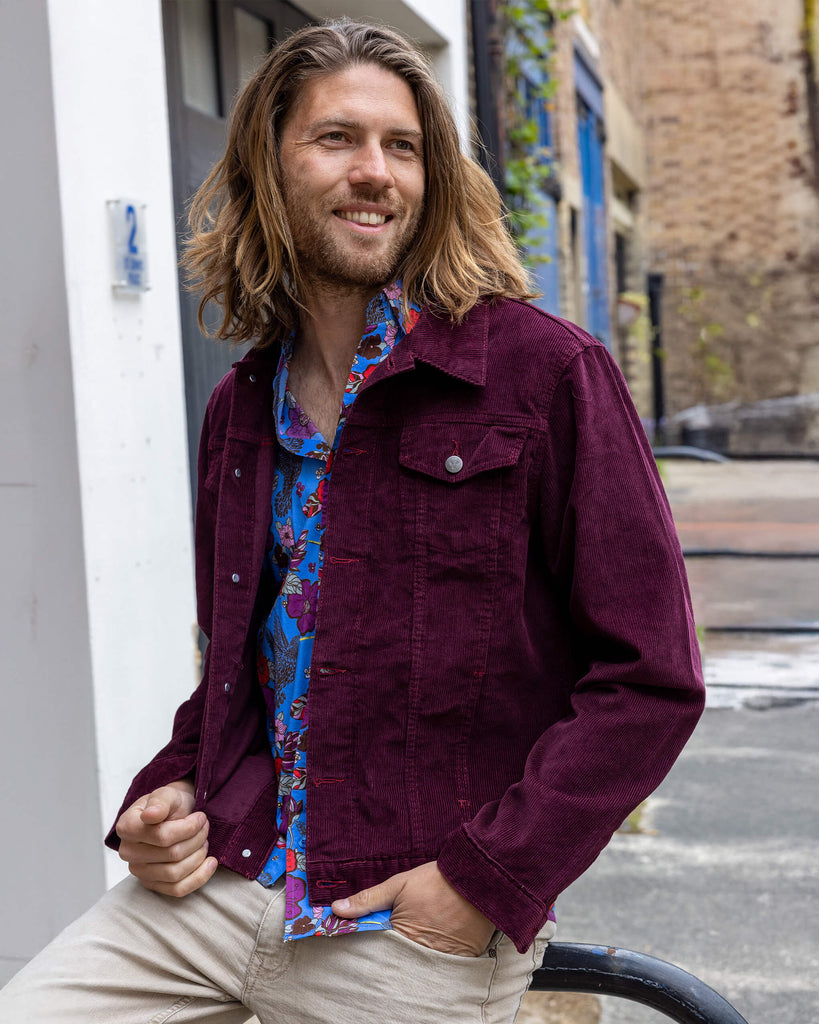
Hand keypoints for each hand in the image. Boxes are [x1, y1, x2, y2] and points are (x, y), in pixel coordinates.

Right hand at [115, 779, 217, 896]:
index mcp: (127, 827)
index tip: (200, 817)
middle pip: (172, 855)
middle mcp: (128, 852)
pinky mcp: (152, 884)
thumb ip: (160, 802)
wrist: (172, 815)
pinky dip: (199, 878)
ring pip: (175, 873)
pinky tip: (210, 863)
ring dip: (198, 856)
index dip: (188, 828)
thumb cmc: (169, 805)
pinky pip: (177, 890)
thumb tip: (150, 815)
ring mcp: (139, 871)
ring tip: (204, 841)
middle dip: (197, 839)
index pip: (163, 836)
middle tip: (205, 827)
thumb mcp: (167, 794)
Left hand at [331, 861, 494, 955]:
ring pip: (421, 964)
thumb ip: (368, 899)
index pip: (379, 952)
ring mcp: (443, 958)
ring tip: (424, 934)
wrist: (478, 879)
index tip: (370, 942)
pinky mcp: (463, 958)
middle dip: (396, 953)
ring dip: (417, 954)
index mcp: (402, 936)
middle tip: (403, 935)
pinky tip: (441, 939)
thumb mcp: (398, 884)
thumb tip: (337, 908)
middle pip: (400, 961)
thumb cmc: (436, 880)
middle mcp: (421, 953)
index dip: (374, 947)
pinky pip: (444, 964)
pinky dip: (440, 955)